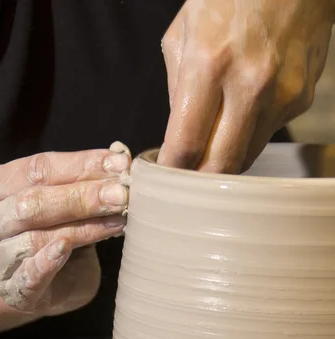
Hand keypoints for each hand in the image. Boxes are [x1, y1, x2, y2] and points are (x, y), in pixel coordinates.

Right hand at [0, 143, 129, 314]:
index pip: (37, 169)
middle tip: (121, 194)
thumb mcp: (61, 202)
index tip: (119, 164)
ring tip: (117, 221)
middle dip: (82, 197)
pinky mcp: (12, 292)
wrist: (39, 286)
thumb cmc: (51, 233)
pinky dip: (47, 262)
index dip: (81, 164)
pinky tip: (65, 249)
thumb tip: (120, 161)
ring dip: (82, 228)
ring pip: (35, 238)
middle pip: (32, 202)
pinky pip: (28, 276)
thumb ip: (81, 182)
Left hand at [159, 0, 334, 172]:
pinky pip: (268, 133)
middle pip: (221, 166)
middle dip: (199, 179)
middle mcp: (251, 84)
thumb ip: (176, 89)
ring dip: (226, 158)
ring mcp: (281, 94)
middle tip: (187, 176)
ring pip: (246, 156)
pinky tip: (245, 108)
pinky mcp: (301, 98)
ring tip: (213, 142)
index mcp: (210, 63)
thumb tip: (179, 132)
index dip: (172, 170)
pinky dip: (250, 132)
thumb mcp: (182, 31)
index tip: (166, 175)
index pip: (186, 145)